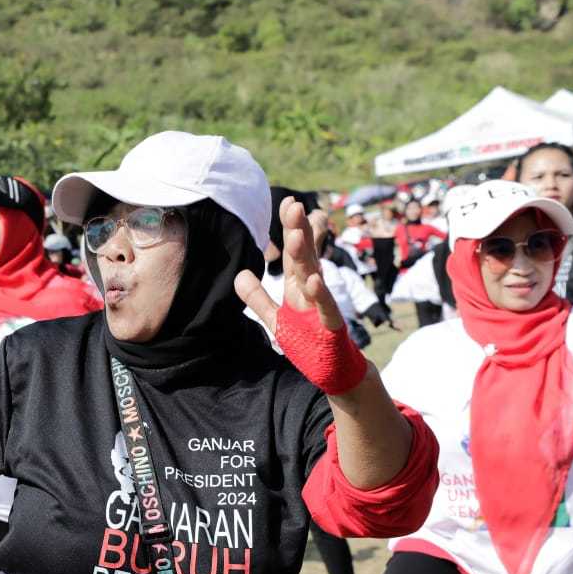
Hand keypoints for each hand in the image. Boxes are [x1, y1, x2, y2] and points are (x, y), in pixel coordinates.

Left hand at [236, 198, 366, 395]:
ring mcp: (323, 305)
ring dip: (307, 255)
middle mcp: (313, 290)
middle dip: (299, 230)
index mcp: (299, 286)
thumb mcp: (276, 318)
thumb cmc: (309, 341)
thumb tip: (238, 275)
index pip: (295, 251)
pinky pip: (326, 306)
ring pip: (314, 274)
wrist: (334, 371)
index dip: (291, 228)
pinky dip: (320, 293)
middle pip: (305, 255)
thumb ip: (258, 297)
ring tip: (297, 234)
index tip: (287, 202)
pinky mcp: (331, 325)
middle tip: (294, 204)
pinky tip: (313, 279)